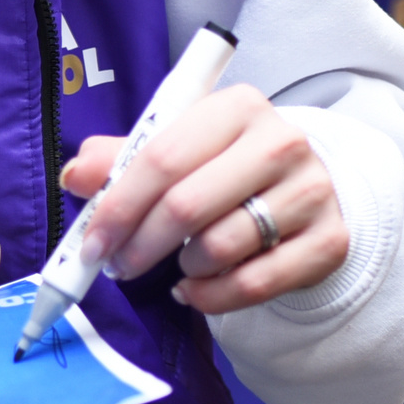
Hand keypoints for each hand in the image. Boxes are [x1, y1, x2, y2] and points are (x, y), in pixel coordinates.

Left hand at [62, 86, 346, 314]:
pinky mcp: (330, 240)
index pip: (161, 159)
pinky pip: (256, 283)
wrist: (303, 188)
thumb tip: (74, 175)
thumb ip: (122, 159)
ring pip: (221, 247)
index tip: (90, 244)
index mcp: (236, 107)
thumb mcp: (176, 148)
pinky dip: (214, 296)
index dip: (117, 207)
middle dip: (140, 244)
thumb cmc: (224, 166)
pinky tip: (197, 288)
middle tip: (118, 266)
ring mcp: (312, 191)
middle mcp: (280, 142)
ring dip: (184, 267)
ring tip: (179, 264)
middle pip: (187, 205)